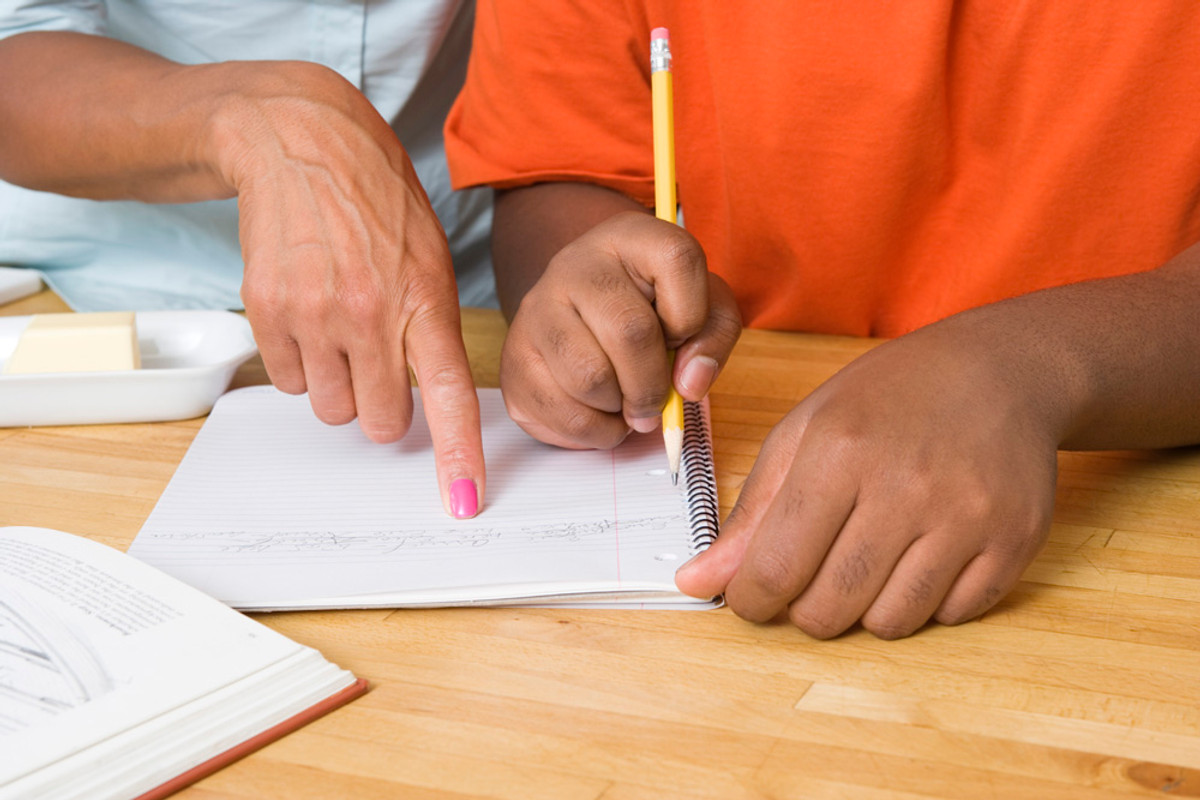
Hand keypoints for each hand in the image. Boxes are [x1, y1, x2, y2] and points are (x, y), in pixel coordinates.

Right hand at [217, 63, 482, 516]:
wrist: (303, 145)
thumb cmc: (378, 204)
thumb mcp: (430, 258)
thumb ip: (431, 328)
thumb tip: (424, 399)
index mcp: (425, 299)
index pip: (448, 392)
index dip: (458, 454)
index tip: (462, 502)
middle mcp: (370, 314)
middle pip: (379, 421)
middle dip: (382, 408)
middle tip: (378, 365)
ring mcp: (314, 315)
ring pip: (330, 409)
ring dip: (338, 387)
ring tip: (340, 330)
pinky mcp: (268, 312)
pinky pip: (287, 382)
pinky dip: (299, 365)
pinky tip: (307, 316)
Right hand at [500, 211, 741, 448]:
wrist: (580, 321)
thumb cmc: (650, 313)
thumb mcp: (701, 308)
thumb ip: (713, 336)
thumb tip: (689, 383)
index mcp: (628, 237)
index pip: (677, 259)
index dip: (693, 313)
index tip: (682, 336)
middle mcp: (574, 264)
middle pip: (630, 332)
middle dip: (654, 383)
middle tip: (657, 401)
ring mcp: (535, 309)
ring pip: (590, 378)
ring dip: (620, 408)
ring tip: (624, 401)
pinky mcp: (514, 359)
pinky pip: (564, 414)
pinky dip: (596, 431)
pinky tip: (600, 413)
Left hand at [676, 323, 1058, 637]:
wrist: (999, 370)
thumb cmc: (890, 397)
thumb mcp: (805, 432)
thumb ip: (751, 512)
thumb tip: (698, 582)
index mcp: (839, 452)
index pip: (775, 568)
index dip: (750, 600)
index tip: (750, 598)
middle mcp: (905, 488)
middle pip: (830, 607)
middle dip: (804, 610)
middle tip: (810, 580)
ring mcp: (967, 517)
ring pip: (891, 623)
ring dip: (865, 611)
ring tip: (866, 565)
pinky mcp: (1014, 541)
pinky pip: (952, 616)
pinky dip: (926, 604)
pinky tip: (920, 559)